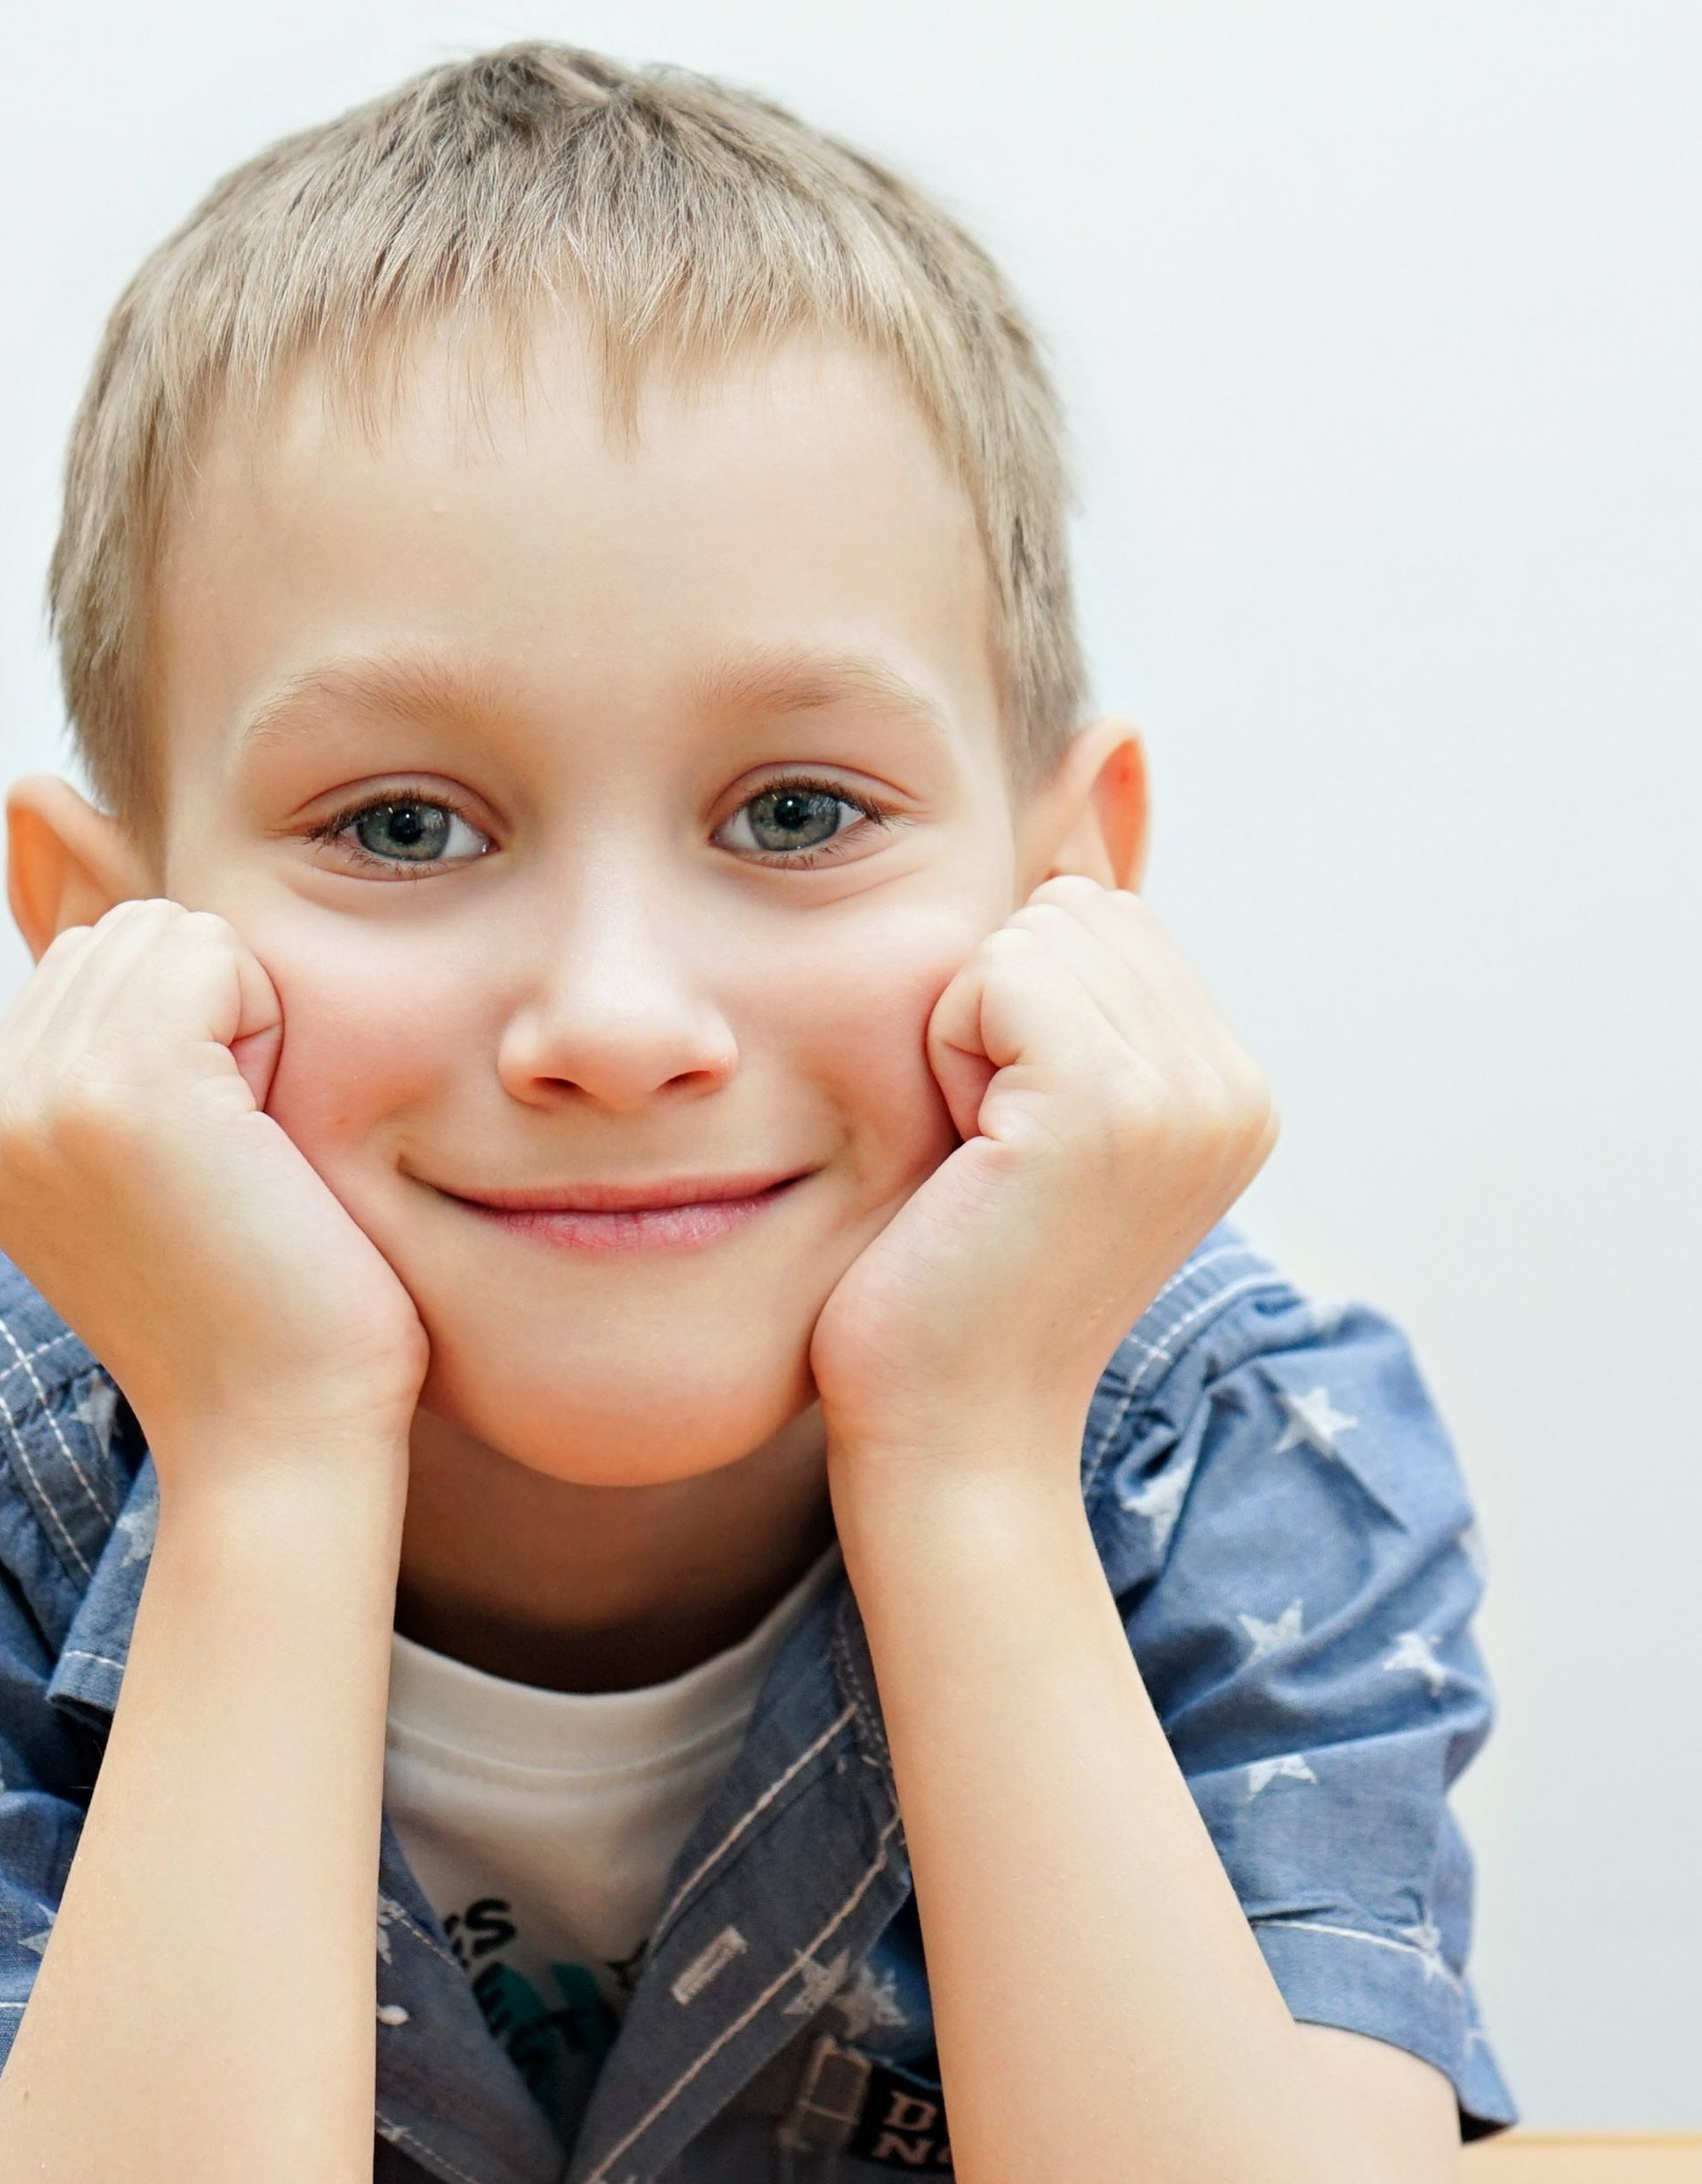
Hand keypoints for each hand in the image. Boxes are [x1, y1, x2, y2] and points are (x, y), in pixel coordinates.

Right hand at [0, 900, 427, 1467]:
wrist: (282, 1438)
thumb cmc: (264, 1313)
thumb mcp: (153, 1166)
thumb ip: (116, 1049)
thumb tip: (80, 855)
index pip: (98, 961)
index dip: (193, 1037)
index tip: (204, 1171)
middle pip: (133, 932)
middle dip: (215, 1018)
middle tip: (234, 1165)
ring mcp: (37, 1095)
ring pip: (174, 934)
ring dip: (246, 1025)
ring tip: (244, 1158)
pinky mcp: (120, 1088)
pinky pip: (219, 953)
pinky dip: (273, 1029)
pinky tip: (262, 1147)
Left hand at [811, 878, 1274, 1474]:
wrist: (950, 1436)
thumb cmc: (954, 1283)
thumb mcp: (1028, 1101)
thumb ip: (1071, 960)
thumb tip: (1112, 747)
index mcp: (1231, 1089)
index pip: (1103, 920)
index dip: (1015, 1011)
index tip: (1013, 1148)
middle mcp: (1235, 1088)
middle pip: (1073, 912)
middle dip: (994, 1010)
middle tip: (989, 1159)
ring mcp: (1189, 1096)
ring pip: (1032, 935)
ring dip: (964, 1033)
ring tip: (982, 1164)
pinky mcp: (1111, 1107)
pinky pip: (995, 974)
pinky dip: (947, 1052)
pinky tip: (967, 1161)